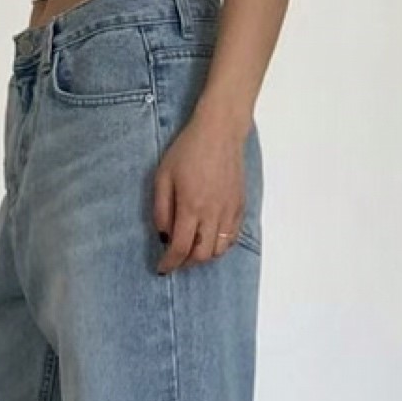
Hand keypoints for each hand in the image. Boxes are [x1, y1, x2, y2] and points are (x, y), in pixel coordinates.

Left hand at [152, 112, 248, 272]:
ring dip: (204, 255)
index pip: (180, 248)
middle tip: (175, 259)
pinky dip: (220, 245)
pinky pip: (232, 237)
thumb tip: (163, 235)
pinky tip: (209, 238)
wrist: (220, 132)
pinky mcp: (240, 206)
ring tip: (192, 248)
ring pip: (219, 250)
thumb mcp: (163, 176)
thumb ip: (161, 209)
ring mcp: (229, 210)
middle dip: (186, 263)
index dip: (169, 263)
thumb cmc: (188, 150)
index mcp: (191, 206)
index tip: (162, 268)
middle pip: (202, 255)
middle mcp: (212, 213)